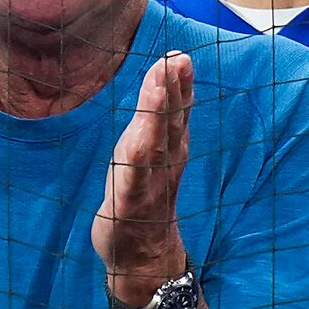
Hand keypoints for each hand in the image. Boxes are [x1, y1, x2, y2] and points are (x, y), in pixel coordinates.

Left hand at [92, 50, 196, 308]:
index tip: (179, 55)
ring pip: (154, 143)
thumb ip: (159, 116)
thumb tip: (167, 73)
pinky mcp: (129, 203)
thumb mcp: (151, 151)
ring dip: (157, 116)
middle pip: (170, 121)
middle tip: (177, 60)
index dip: (178, 83)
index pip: (177, 109)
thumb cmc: (144, 194)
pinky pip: (134, 179)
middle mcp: (165, 161)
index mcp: (170, 146)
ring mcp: (149, 181)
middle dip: (172, 90)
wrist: (142, 254)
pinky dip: (138, 161)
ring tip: (159, 88)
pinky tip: (138, 143)